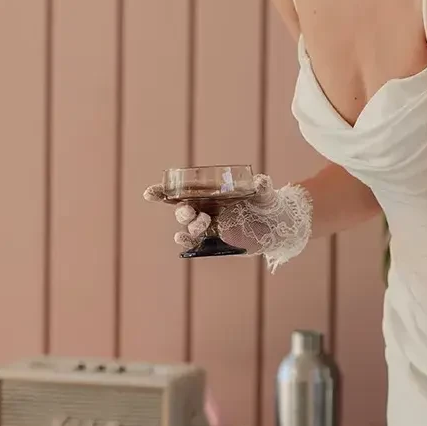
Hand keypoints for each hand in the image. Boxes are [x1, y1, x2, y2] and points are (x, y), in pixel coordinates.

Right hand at [143, 175, 311, 269]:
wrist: (276, 225)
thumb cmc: (266, 203)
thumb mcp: (265, 192)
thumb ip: (261, 186)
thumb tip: (259, 182)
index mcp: (210, 193)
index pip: (182, 191)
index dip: (163, 192)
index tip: (150, 193)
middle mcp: (205, 208)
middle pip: (182, 209)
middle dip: (182, 211)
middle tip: (191, 211)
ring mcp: (209, 225)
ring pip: (188, 226)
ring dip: (188, 226)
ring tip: (202, 223)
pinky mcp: (214, 241)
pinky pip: (194, 243)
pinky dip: (186, 241)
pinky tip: (182, 239)